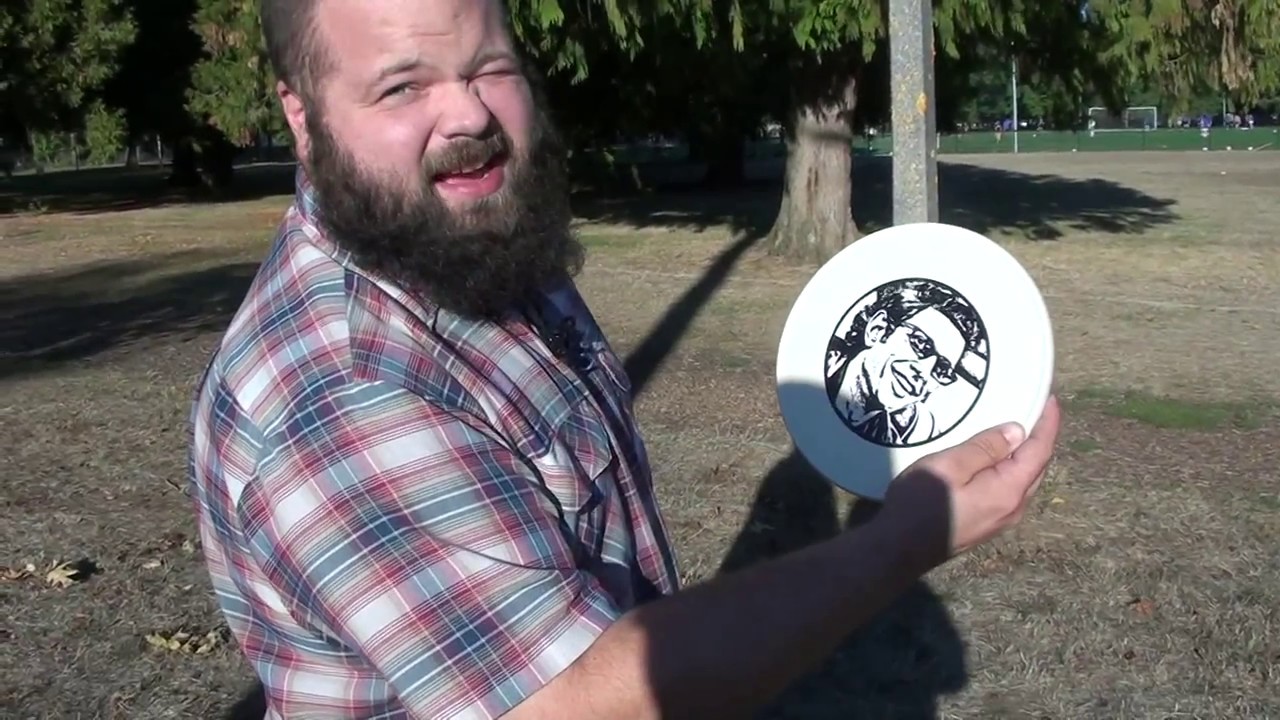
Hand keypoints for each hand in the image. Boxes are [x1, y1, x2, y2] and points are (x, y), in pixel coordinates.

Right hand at [879, 396, 1061, 571]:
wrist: (898, 549)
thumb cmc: (920, 502)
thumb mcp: (949, 465)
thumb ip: (985, 448)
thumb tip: (1017, 432)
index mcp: (1009, 490)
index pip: (1039, 451)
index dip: (1048, 423)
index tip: (1050, 398)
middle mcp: (1013, 508)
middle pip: (1037, 468)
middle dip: (1040, 438)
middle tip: (1034, 410)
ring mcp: (1001, 520)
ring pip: (1024, 481)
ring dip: (1026, 455)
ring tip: (1018, 431)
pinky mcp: (987, 525)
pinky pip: (1011, 491)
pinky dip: (1012, 470)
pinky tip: (998, 461)